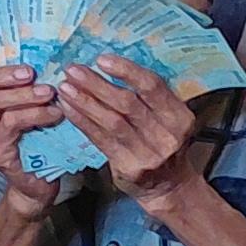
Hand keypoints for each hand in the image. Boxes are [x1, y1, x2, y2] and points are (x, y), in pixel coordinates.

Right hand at [0, 61, 67, 216]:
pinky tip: (53, 113)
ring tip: (48, 91)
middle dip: (2, 75)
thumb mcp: (28, 104)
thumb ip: (23, 81)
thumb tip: (39, 49)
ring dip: (21, 94)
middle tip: (30, 71)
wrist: (36, 183)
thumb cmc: (34, 137)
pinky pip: (12, 123)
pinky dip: (35, 114)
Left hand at [55, 56, 203, 213]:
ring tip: (66, 87)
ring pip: (111, 121)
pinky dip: (83, 122)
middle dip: (97, 84)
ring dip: (85, 101)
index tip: (102, 59)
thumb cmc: (163, 144)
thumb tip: (110, 66)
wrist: (169, 186)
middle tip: (74, 70)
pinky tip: (69, 109)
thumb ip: (149, 98)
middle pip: (128, 103)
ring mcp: (148, 153)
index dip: (126, 71)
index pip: (153, 87)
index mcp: (179, 116)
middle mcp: (167, 135)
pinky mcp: (129, 167)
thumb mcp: (168, 119)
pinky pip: (101, 139)